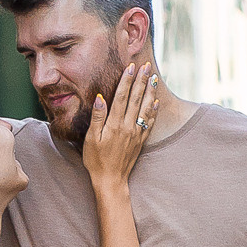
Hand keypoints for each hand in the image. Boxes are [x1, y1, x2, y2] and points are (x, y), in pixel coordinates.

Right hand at [81, 59, 158, 187]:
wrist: (111, 180)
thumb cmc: (96, 160)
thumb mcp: (90, 139)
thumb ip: (97, 118)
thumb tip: (100, 98)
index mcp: (114, 124)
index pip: (122, 97)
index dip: (126, 81)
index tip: (131, 67)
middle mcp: (128, 126)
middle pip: (136, 99)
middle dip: (141, 81)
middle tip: (146, 66)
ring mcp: (136, 133)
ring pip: (145, 108)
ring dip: (150, 91)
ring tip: (153, 78)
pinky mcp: (140, 141)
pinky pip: (149, 122)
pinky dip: (153, 110)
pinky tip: (155, 101)